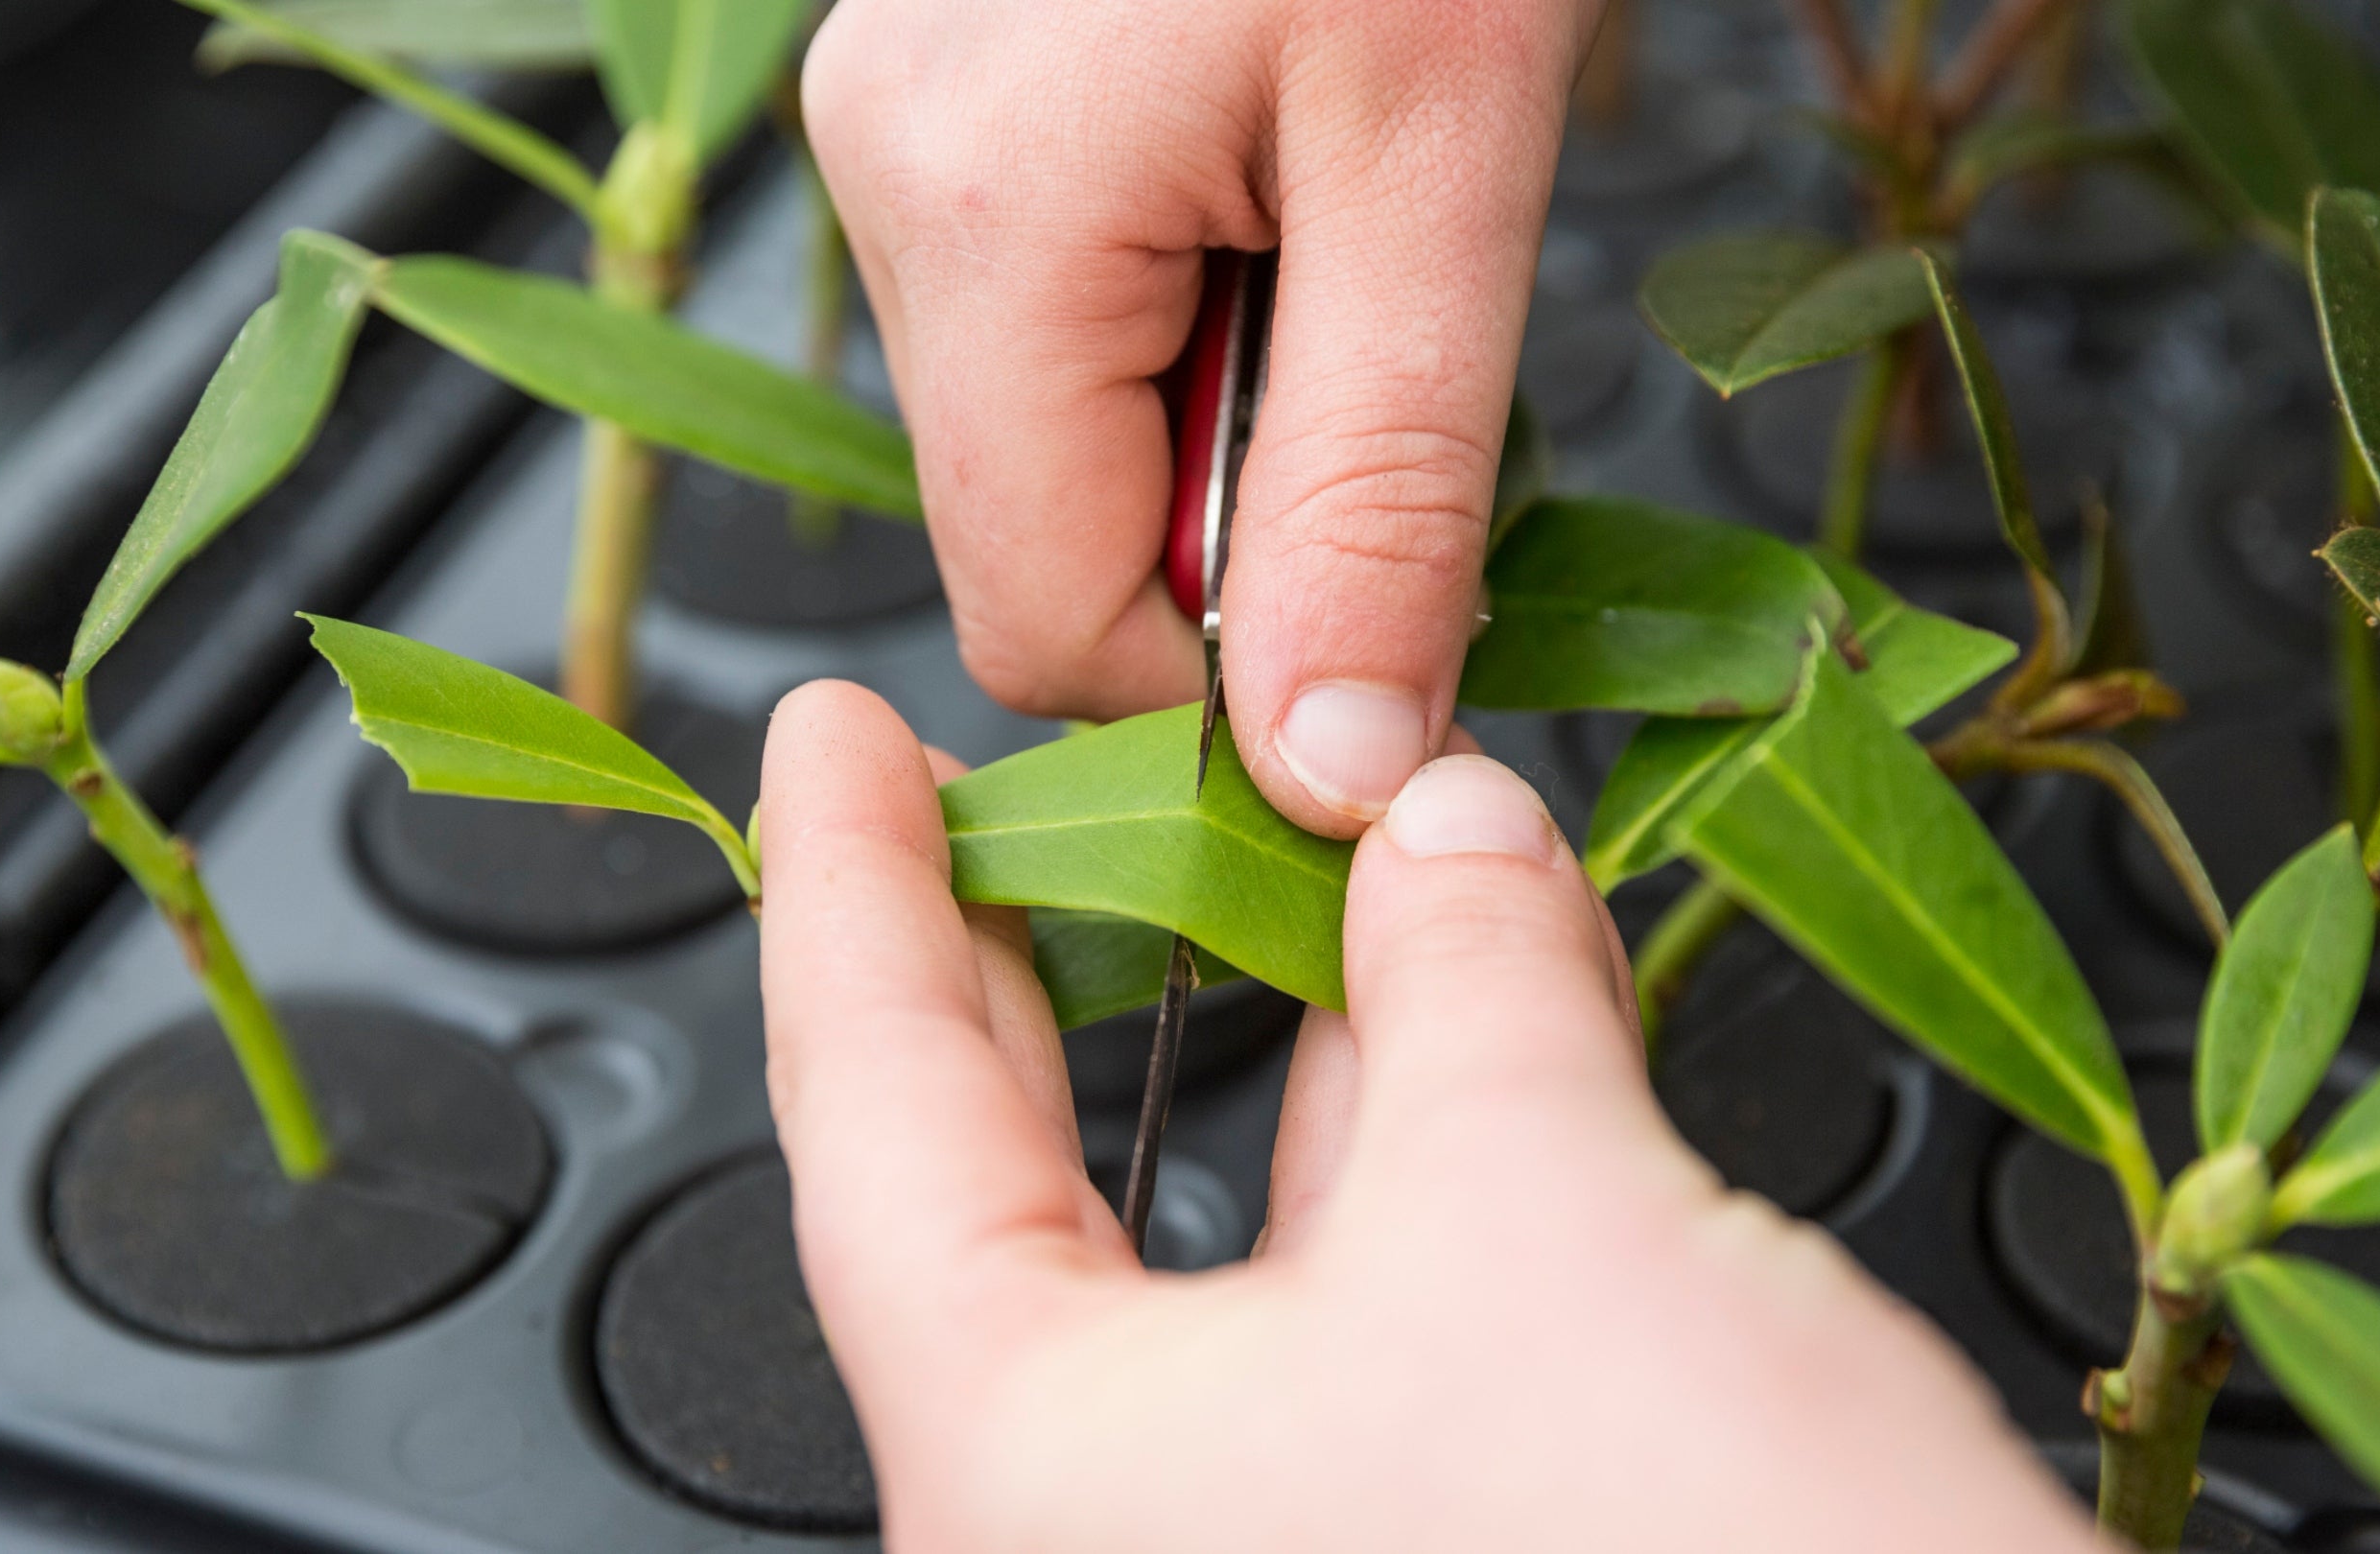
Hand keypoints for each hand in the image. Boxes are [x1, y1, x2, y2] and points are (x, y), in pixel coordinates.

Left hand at [756, 680, 2101, 1553]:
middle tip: (1016, 788)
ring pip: (1220, 1240)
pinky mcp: (1423, 1539)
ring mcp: (1268, 1547)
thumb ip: (1469, 979)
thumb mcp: (1548, 1208)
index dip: (846, 892)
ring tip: (1297, 845)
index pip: (869, 1112)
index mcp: (1031, 1465)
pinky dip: (1412, 1148)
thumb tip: (1443, 831)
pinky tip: (1473, 1028)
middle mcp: (1112, 1529)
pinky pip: (1361, 1310)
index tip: (830, 754)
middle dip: (1039, 956)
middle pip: (1015, 1182)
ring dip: (1278, 1032)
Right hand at [803, 0, 1593, 835]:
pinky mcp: (945, 107)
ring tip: (1331, 230)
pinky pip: (1050, 318)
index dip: (1218, 678)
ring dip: (1213, 411)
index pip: (1036, 616)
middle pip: (1032, 526)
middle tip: (1377, 348)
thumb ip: (1381, 492)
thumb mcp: (1446, 166)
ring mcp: (894, 131)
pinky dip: (1181, 320)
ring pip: (1044, 430)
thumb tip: (1327, 773)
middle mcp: (884, 178)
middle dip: (1227, 521)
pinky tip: (1268, 195)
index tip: (1382, 616)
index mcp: (980, 215)